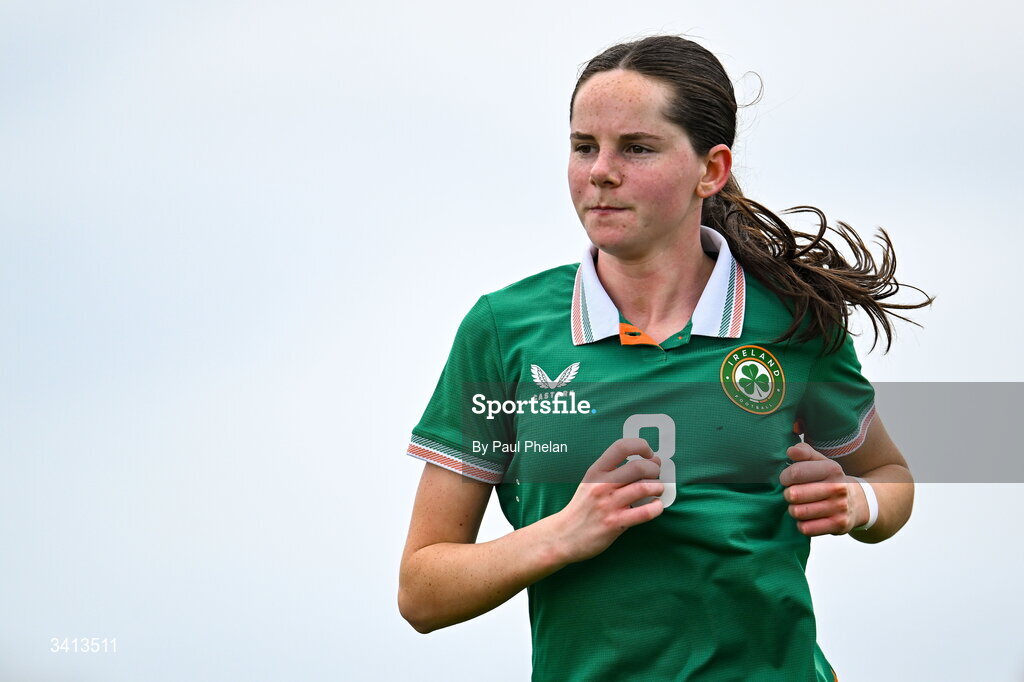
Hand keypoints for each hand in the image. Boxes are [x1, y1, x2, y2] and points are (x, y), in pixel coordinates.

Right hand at [553, 438, 663, 563]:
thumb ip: (611, 473)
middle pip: (638, 467)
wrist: (563, 536)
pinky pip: (645, 512)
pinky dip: (657, 507)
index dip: (641, 446)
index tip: (648, 454)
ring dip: (658, 487)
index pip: (621, 447)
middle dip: (654, 469)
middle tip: (656, 475)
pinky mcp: (615, 523)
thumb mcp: (590, 483)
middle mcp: (602, 485)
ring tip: (657, 490)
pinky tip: (656, 506)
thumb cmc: (581, 509)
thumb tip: (644, 464)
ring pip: (644, 487)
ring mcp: (609, 504)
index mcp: (596, 472)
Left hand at [780, 442, 866, 536]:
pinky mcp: (839, 526)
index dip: (785, 477)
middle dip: (788, 494)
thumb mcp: (821, 462)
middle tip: (792, 495)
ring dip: (793, 510)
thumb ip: (804, 453)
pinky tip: (807, 519)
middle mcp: (838, 488)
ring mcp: (839, 508)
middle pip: (794, 494)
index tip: (787, 480)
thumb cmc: (831, 480)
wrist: (858, 502)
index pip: (796, 473)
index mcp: (832, 469)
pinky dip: (802, 525)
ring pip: (798, 512)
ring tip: (799, 506)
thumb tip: (790, 451)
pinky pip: (806, 528)